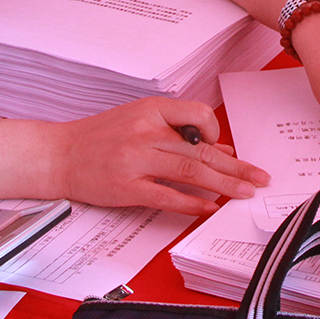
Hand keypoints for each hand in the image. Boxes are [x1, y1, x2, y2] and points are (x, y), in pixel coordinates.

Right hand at [47, 97, 269, 216]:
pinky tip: (210, 208)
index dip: (216, 131)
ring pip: (190, 171)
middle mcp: (146, 132)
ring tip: (246, 192)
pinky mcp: (126, 187)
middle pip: (201, 150)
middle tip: (261, 177)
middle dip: (236, 166)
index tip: (224, 146)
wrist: (58, 154)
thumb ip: (178, 132)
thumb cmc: (100, 136)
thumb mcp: (139, 121)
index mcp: (150, 109)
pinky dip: (192, 203)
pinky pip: (167, 196)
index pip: (197, 114)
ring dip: (223, 184)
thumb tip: (221, 148)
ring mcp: (136, 160)